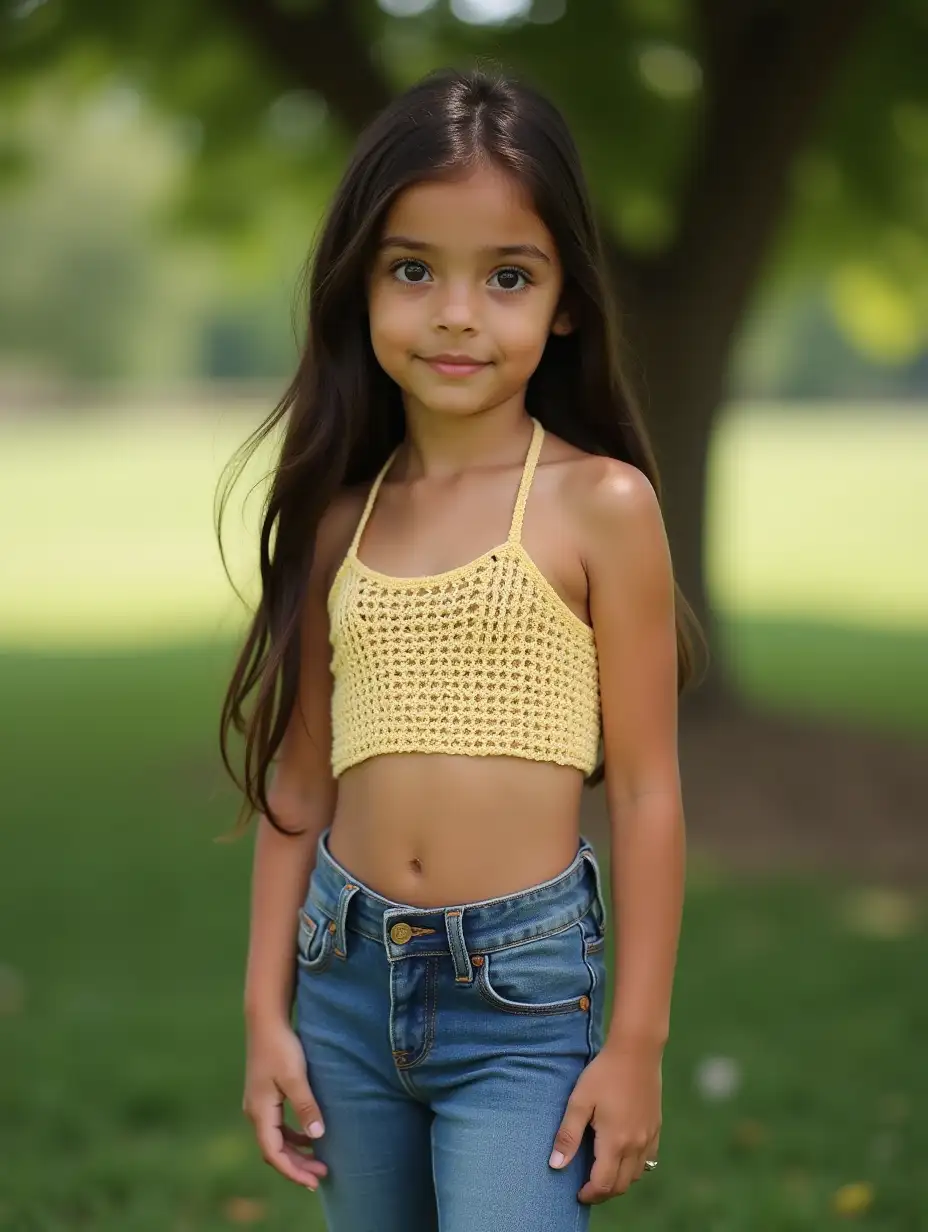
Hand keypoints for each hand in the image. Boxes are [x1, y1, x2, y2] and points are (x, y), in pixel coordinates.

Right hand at [242, 1016, 329, 1190]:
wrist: (266, 1020)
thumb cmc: (281, 1046)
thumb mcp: (295, 1077)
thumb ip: (305, 1106)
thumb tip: (317, 1135)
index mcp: (260, 1112)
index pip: (274, 1153)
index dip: (293, 1170)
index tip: (314, 1181)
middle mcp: (255, 1112)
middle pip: (274, 1150)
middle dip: (297, 1165)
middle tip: (322, 1173)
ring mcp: (258, 1104)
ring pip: (276, 1139)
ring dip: (296, 1152)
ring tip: (319, 1160)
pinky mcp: (265, 1095)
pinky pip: (277, 1126)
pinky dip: (293, 1136)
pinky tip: (309, 1136)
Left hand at [549, 1042, 661, 1203]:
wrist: (636, 1051)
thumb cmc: (603, 1074)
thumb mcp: (579, 1101)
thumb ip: (567, 1135)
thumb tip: (555, 1166)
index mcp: (615, 1142)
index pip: (603, 1184)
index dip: (589, 1194)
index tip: (577, 1193)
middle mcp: (636, 1145)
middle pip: (621, 1185)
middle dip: (603, 1192)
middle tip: (586, 1187)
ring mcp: (649, 1137)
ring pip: (636, 1175)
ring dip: (619, 1181)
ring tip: (602, 1172)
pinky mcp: (656, 1127)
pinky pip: (648, 1160)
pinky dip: (635, 1167)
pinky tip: (623, 1155)